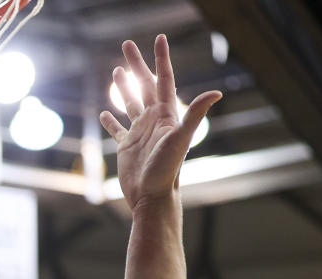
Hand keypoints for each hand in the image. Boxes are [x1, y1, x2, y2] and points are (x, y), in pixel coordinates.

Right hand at [100, 35, 221, 209]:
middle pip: (144, 85)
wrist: (153, 197)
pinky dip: (110, 120)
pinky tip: (104, 112)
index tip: (159, 39)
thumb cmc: (167, 170)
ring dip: (124, 87)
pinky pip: (117, 129)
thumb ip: (195, 114)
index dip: (161, 59)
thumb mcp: (180, 139)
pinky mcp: (126, 147)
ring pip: (130, 103)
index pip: (163, 80)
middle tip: (126, 44)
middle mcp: (153, 120)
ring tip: (117, 70)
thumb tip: (216, 92)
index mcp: (165, 115)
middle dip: (137, 65)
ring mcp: (139, 133)